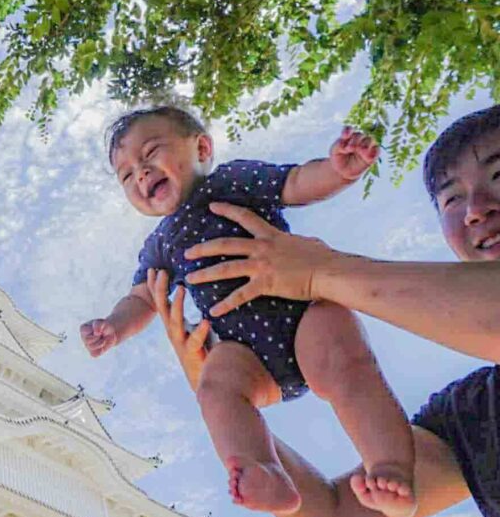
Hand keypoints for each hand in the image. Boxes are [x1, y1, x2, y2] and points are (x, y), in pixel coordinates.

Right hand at [80, 317, 117, 356]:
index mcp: (83, 329)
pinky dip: (102, 349)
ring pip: (92, 347)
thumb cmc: (105, 326)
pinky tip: (103, 344)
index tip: (99, 329)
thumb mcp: (102, 322)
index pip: (86, 332)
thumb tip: (96, 332)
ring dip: (101, 342)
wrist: (111, 333)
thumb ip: (98, 325)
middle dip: (97, 337)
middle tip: (102, 334)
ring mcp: (87, 346)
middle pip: (87, 340)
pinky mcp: (93, 352)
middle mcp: (83, 338)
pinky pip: (96, 353)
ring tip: (103, 339)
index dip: (95, 331)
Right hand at [148, 268, 210, 391]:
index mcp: (173, 326)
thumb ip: (195, 318)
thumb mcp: (196, 333)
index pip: (161, 302)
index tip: (153, 269)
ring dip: (176, 304)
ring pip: (174, 321)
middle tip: (161, 271)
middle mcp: (173, 333)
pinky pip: (195, 341)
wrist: (202, 381)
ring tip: (181, 288)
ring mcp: (181, 343)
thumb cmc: (202, 353)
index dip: (156, 286)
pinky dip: (200, 331)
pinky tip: (206, 321)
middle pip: (162, 308)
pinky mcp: (192, 353)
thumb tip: (203, 300)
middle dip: (160, 289)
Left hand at [184, 203, 341, 315]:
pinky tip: (213, 311)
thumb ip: (294, 242)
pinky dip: (225, 304)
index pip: (245, 217)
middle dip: (202, 248)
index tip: (211, 206)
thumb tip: (300, 242)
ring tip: (189, 279)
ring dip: (204, 274)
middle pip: (224, 244)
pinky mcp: (266, 284)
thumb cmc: (324, 258)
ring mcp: (262, 265)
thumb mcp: (306, 243)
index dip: (227, 210)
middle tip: (186, 253)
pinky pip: (240, 295)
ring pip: (225, 268)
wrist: (330, 271)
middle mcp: (262, 247)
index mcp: (271, 235)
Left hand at [329, 126, 378, 180]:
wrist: (342, 172)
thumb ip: (338, 145)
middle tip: (349, 148)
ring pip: (370, 140)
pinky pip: (376, 150)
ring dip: (365, 145)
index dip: (348, 130)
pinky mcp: (372, 154)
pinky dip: (373, 152)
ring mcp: (366, 146)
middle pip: (360, 135)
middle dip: (355, 141)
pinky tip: (367, 158)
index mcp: (348, 136)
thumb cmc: (338, 159)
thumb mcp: (334, 151)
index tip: (344, 136)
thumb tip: (346, 145)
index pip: (349, 129)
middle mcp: (358, 139)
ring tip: (360, 151)